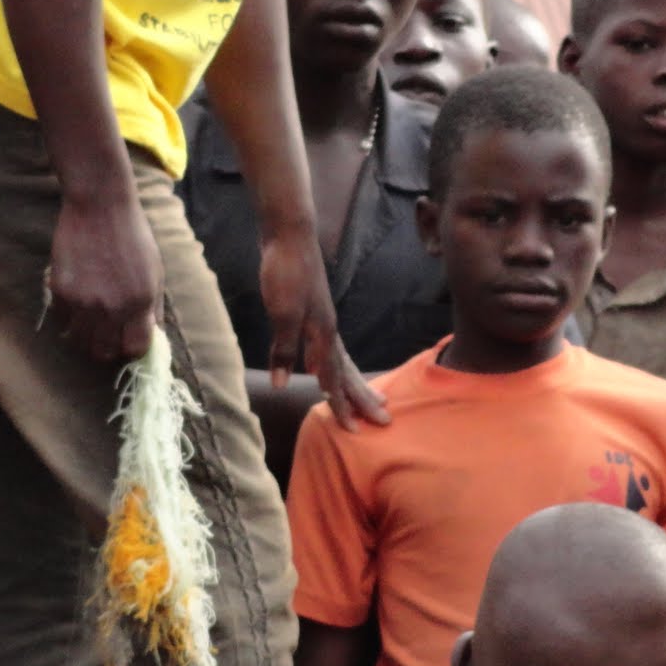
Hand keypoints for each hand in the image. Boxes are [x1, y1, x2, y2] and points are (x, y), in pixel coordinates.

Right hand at [47, 187, 161, 362]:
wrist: (100, 207)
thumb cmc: (133, 236)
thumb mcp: (155, 271)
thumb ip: (153, 307)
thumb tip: (153, 335)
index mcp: (140, 302)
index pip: (135, 348)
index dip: (132, 349)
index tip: (129, 341)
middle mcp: (111, 307)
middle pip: (104, 352)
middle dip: (108, 348)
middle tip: (108, 336)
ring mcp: (83, 301)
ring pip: (79, 341)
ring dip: (86, 336)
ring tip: (91, 321)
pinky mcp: (60, 291)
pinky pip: (62, 320)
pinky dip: (69, 317)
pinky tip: (77, 302)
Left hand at [259, 232, 389, 431]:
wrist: (289, 235)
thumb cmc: (286, 271)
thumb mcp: (282, 312)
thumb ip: (284, 349)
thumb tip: (285, 385)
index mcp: (323, 332)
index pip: (334, 376)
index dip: (341, 404)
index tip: (353, 430)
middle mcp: (328, 328)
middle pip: (348, 371)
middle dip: (363, 398)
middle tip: (383, 420)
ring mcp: (322, 318)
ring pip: (342, 359)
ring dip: (353, 382)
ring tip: (373, 398)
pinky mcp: (312, 310)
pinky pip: (328, 347)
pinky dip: (331, 363)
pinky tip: (322, 366)